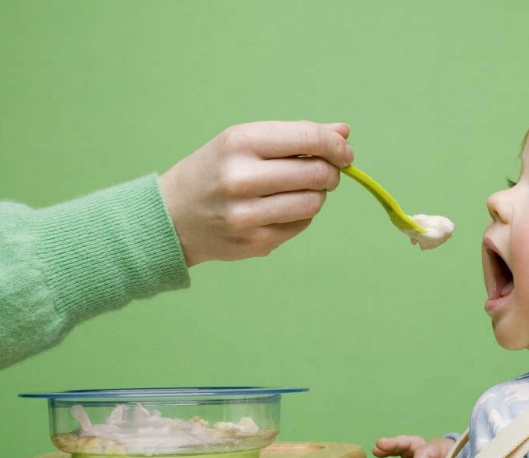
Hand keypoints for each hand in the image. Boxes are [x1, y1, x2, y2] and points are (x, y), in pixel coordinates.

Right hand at [160, 120, 353, 266]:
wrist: (172, 216)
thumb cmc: (215, 171)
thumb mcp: (245, 142)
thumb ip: (296, 136)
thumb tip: (344, 132)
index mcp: (240, 143)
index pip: (308, 139)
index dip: (336, 146)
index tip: (345, 153)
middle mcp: (241, 178)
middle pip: (317, 174)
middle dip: (331, 172)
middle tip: (325, 173)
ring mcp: (248, 214)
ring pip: (314, 202)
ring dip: (317, 195)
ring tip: (300, 190)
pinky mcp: (256, 242)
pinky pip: (302, 224)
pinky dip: (301, 215)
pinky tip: (281, 209)